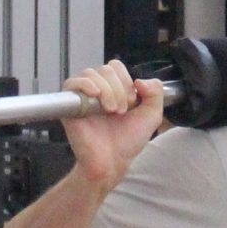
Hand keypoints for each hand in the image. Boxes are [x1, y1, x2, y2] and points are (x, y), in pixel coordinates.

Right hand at [59, 62, 168, 186]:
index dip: (126, 81)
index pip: (116, 67)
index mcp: (114, 88)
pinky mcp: (71, 105)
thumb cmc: (128, 140)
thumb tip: (140, 79)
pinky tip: (95, 95)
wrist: (112, 161)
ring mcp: (83, 97)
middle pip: (106, 69)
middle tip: (121, 110)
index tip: (132, 102)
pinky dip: (85, 85)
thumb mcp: (152, 114)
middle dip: (118, 89)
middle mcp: (98, 90)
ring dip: (107, 91)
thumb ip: (155, 92)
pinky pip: (72, 83)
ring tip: (111, 111)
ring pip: (91, 74)